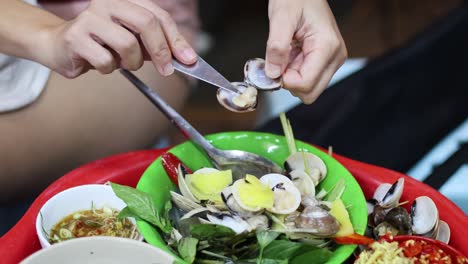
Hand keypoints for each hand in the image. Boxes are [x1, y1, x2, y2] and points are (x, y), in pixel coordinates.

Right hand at [40, 0, 196, 77]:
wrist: (59, 45)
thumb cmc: (101, 44)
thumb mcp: (132, 41)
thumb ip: (154, 45)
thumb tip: (183, 58)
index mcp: (126, 1)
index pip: (160, 16)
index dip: (177, 39)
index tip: (189, 60)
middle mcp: (108, 3)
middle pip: (147, 23)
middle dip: (161, 51)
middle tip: (166, 70)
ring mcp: (90, 17)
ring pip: (127, 44)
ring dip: (131, 63)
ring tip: (121, 63)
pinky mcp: (76, 36)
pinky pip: (105, 61)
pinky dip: (109, 69)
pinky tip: (100, 64)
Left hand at [265, 0, 346, 103]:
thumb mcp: (281, 18)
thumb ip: (276, 47)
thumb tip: (273, 73)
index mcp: (327, 46)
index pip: (306, 83)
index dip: (285, 81)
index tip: (273, 67)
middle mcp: (334, 57)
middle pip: (310, 92)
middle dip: (289, 82)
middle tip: (279, 61)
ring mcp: (331, 61)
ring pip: (308, 88)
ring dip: (291, 76)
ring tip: (287, 53)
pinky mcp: (324, 61)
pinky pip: (306, 78)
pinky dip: (294, 71)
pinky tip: (291, 54)